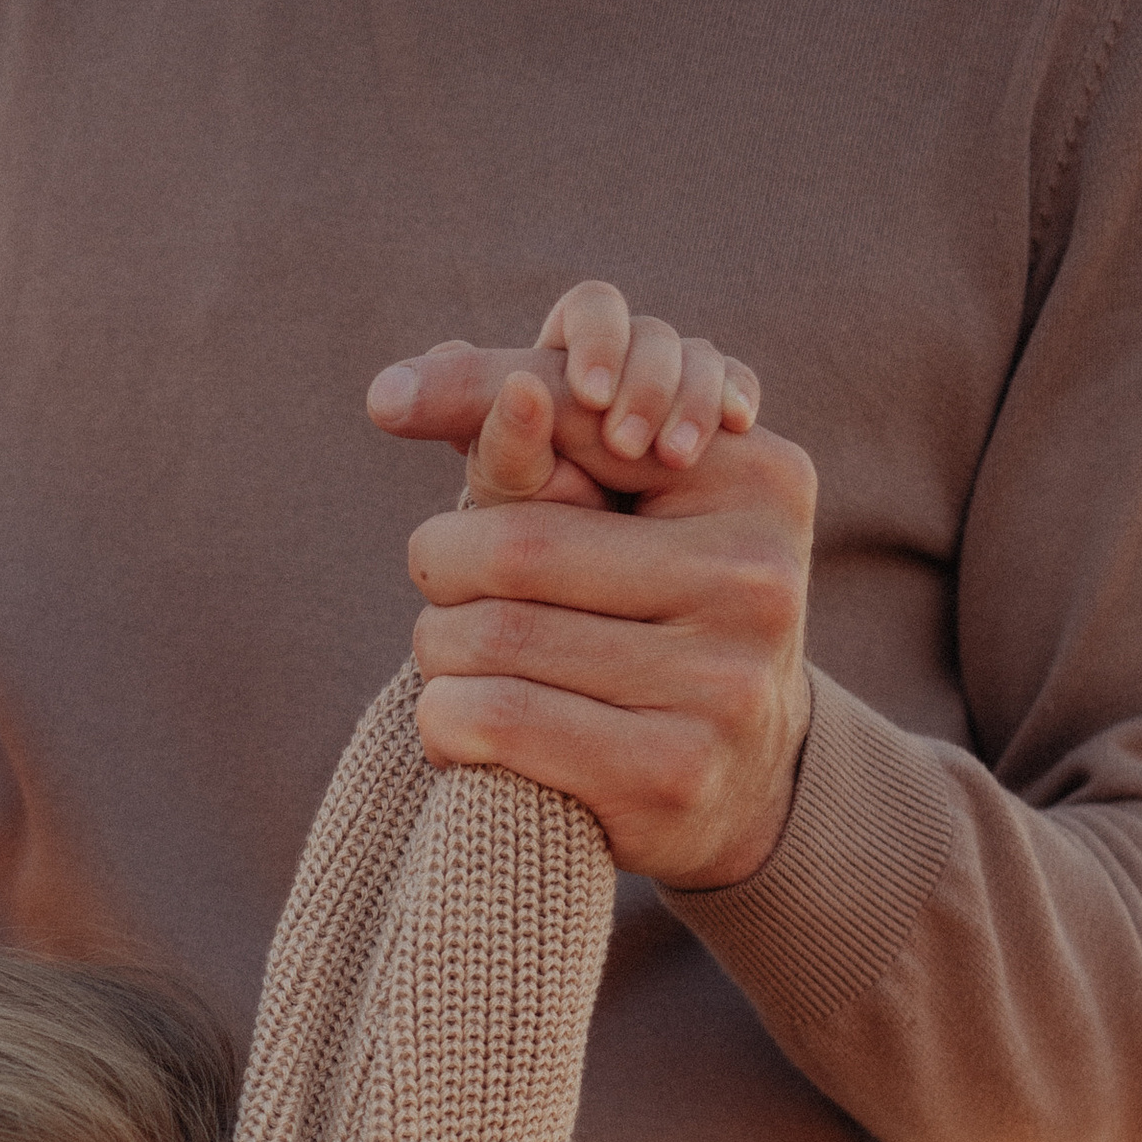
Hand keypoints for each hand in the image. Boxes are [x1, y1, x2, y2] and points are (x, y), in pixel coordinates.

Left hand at [368, 296, 812, 889]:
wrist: (739, 786)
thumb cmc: (659, 624)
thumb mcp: (634, 519)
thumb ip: (553, 442)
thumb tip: (437, 356)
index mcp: (757, 480)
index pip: (580, 412)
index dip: (471, 400)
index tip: (384, 402)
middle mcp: (754, 576)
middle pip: (520, 544)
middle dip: (443, 562)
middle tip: (435, 583)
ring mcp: (722, 680)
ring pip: (496, 635)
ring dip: (437, 650)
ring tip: (446, 661)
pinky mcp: (672, 771)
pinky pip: (500, 717)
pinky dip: (445, 720)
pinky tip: (453, 728)